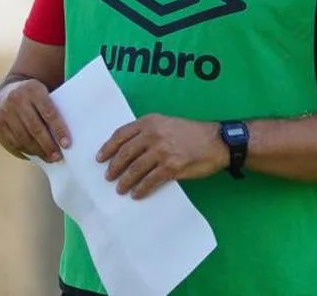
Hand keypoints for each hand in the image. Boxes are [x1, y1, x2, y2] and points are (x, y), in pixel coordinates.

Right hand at [0, 78, 69, 163]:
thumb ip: (53, 109)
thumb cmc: (33, 98)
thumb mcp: (42, 94)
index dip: (59, 130)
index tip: (67, 144)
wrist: (6, 92)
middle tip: (58, 157)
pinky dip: (25, 151)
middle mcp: (17, 99)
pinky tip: (35, 155)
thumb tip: (65, 137)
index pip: (49, 112)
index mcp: (33, 89)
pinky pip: (12, 143)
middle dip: (48, 145)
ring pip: (23, 138)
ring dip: (38, 151)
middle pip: (35, 128)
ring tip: (49, 158)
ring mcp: (4, 112)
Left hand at [96, 115, 227, 198]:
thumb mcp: (167, 123)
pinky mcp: (171, 167)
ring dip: (125, 181)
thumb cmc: (191, 133)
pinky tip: (136, 194)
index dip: (108, 147)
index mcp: (150, 121)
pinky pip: (150, 181)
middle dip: (114, 167)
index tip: (100, 158)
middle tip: (108, 176)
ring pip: (134, 169)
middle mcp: (153, 134)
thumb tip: (129, 149)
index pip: (121, 134)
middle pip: (125, 153)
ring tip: (120, 188)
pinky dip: (141, 189)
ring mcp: (161, 151)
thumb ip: (149, 131)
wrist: (216, 141)